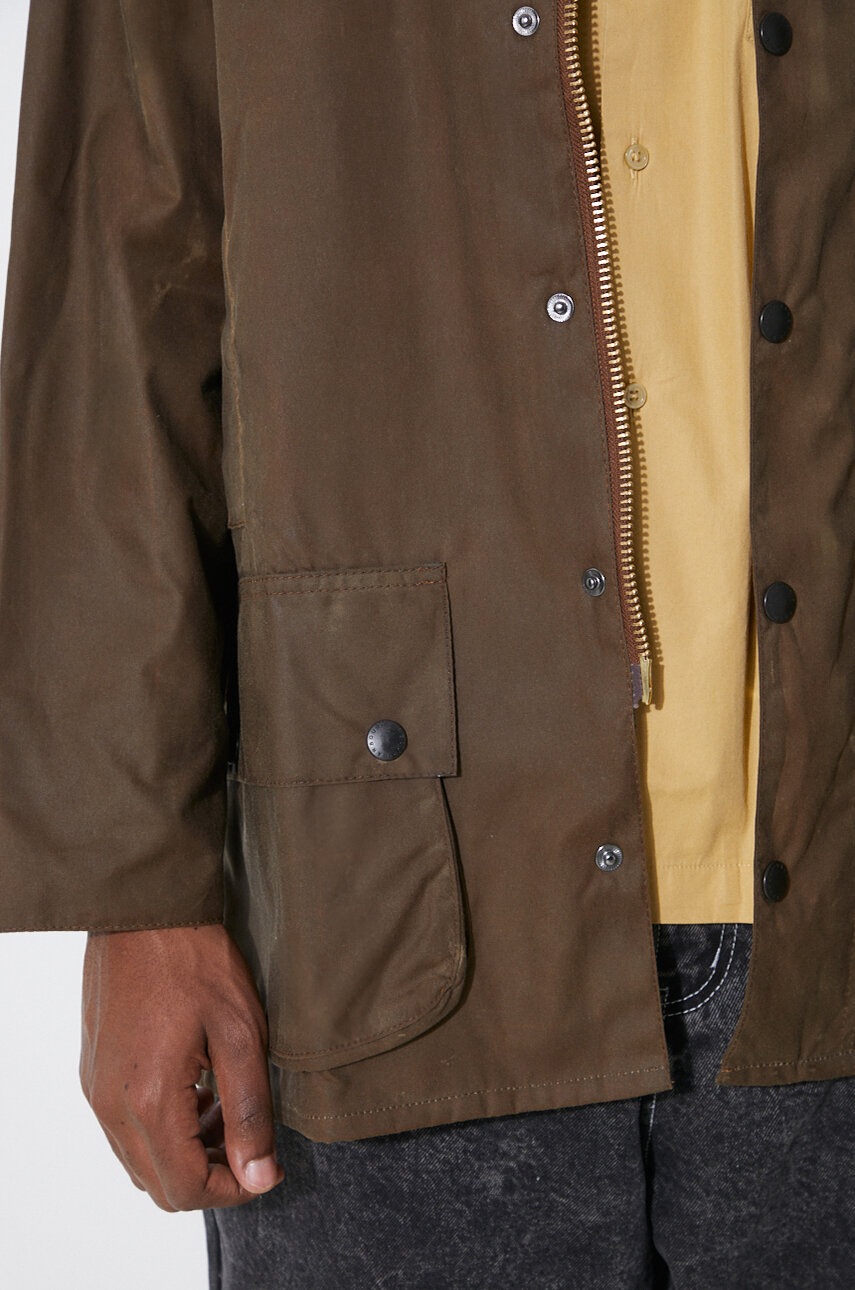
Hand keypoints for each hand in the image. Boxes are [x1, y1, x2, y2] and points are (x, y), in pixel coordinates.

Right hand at [80, 924, 283, 1210]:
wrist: (145, 910)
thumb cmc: (197, 962)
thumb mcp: (241, 1034)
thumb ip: (249, 1112)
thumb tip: (259, 1177)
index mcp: (148, 1101)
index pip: (187, 1189)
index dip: (235, 1190)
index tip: (269, 1166)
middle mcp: (111, 1106)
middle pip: (160, 1185)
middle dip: (211, 1174)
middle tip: (250, 1136)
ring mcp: (96, 1090)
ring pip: (141, 1160)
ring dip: (187, 1151)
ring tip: (227, 1105)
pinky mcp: (94, 1071)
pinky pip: (125, 1129)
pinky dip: (163, 1128)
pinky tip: (197, 1086)